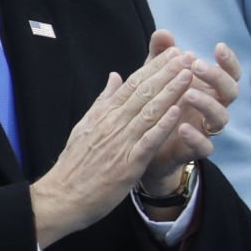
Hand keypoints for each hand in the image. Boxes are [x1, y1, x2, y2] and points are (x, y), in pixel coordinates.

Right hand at [30, 45, 197, 244]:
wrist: (61, 197)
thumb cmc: (75, 164)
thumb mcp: (86, 126)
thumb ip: (103, 101)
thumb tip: (115, 76)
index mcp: (104, 114)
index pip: (133, 83)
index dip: (154, 67)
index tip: (172, 52)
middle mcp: (113, 123)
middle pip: (144, 92)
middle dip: (167, 72)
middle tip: (187, 55)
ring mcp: (121, 142)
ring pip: (149, 111)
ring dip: (171, 91)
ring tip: (189, 74)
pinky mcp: (127, 164)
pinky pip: (149, 140)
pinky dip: (164, 125)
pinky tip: (179, 111)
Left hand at [138, 33, 242, 193]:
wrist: (144, 146)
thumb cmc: (157, 106)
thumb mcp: (156, 77)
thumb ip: (161, 56)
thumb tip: (163, 33)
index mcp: (209, 88)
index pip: (229, 72)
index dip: (229, 60)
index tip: (218, 46)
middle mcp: (212, 107)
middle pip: (231, 91)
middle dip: (217, 77)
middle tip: (196, 66)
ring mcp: (205, 129)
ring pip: (221, 118)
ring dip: (208, 104)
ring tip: (188, 94)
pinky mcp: (194, 151)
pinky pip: (205, 147)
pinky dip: (196, 137)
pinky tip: (181, 127)